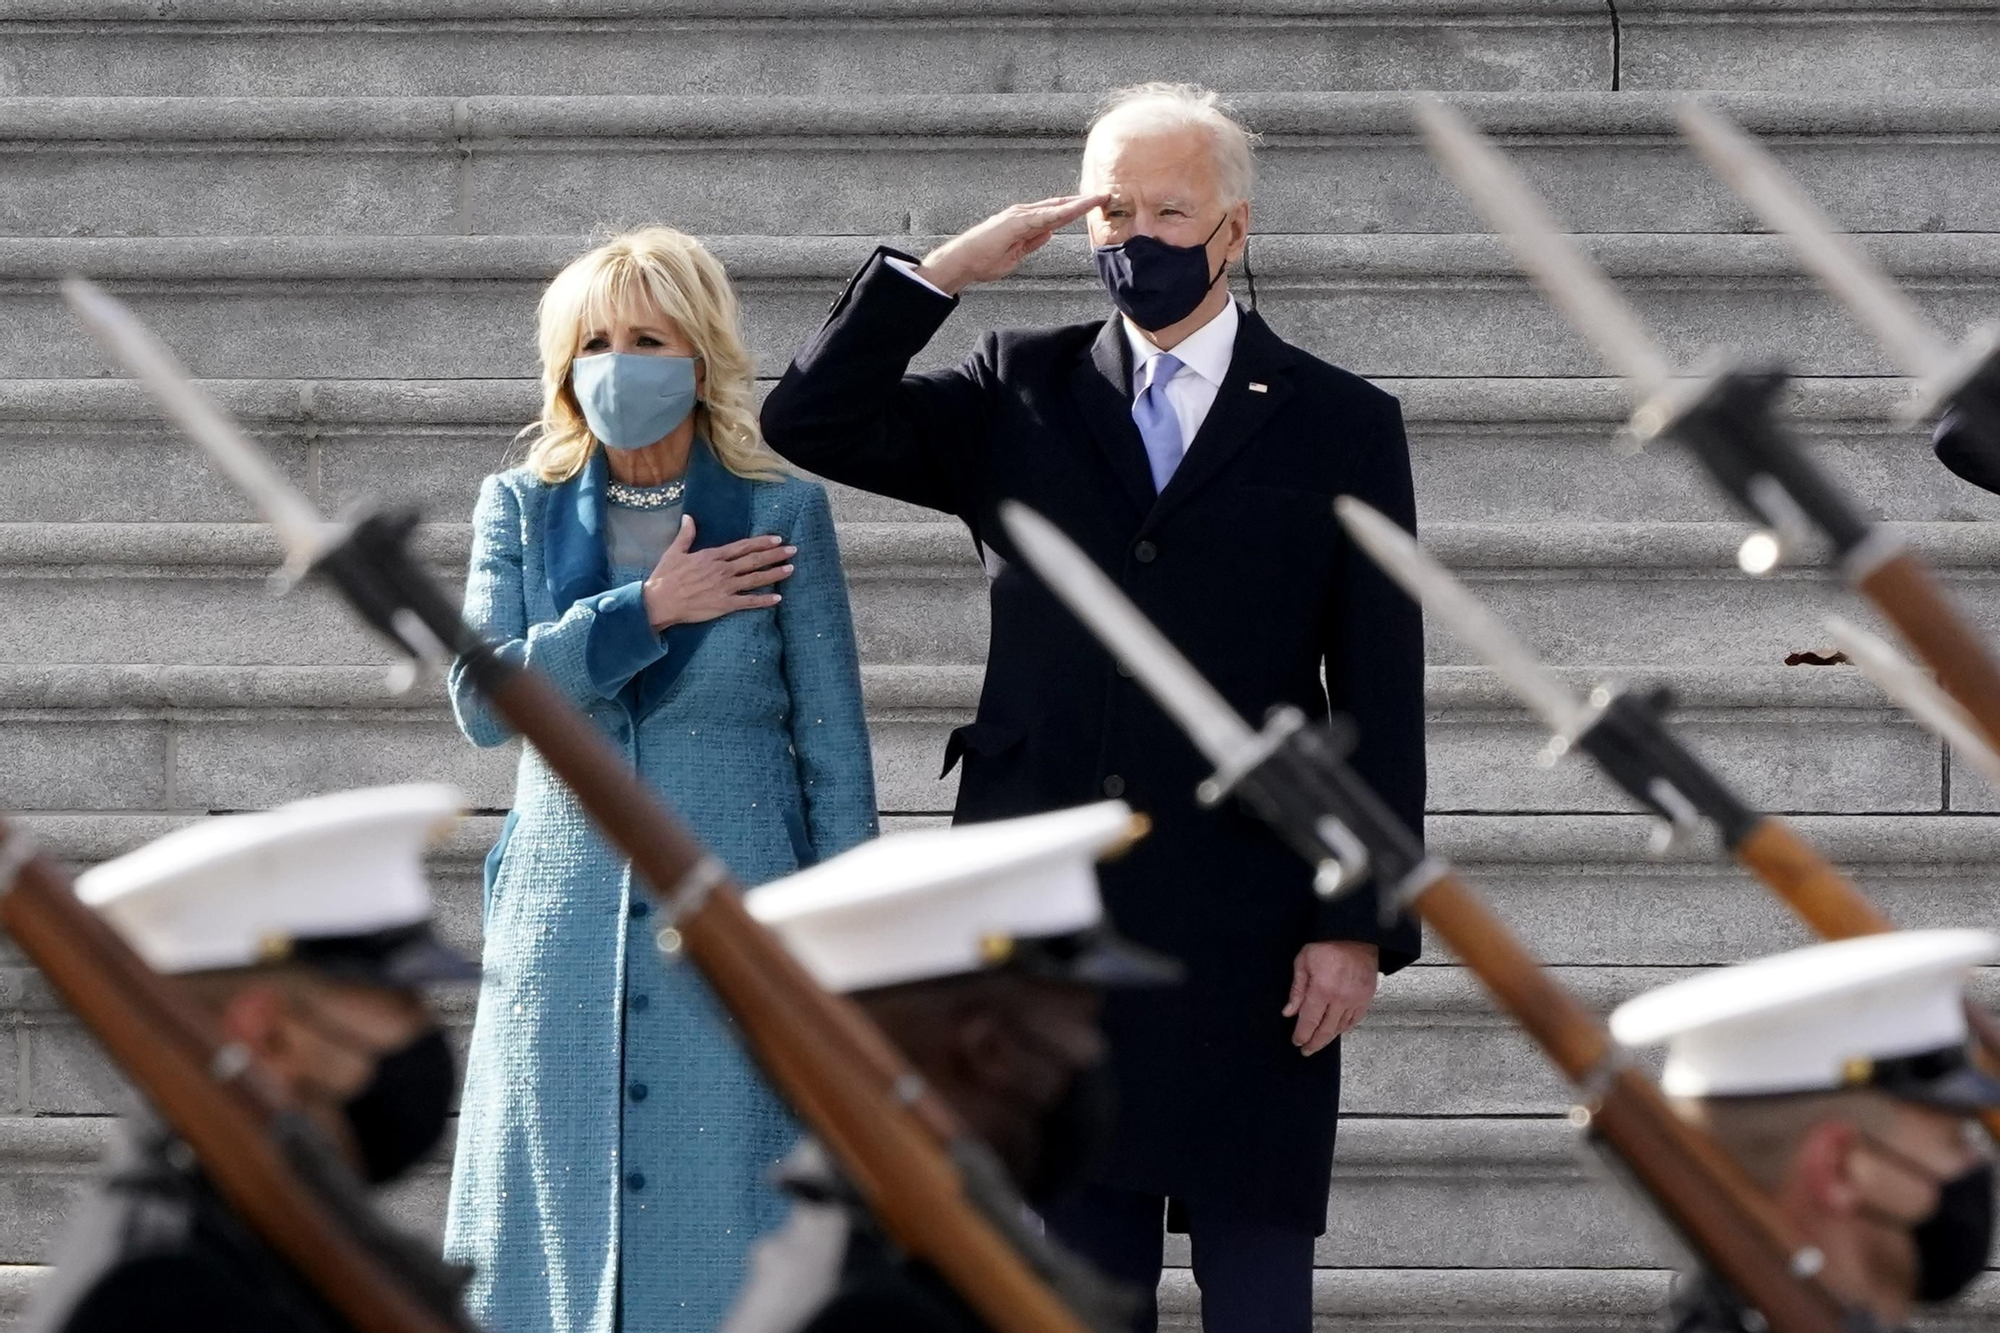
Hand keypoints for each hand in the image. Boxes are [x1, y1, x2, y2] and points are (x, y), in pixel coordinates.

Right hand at [641, 516, 794, 629]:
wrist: (660, 602)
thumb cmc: (666, 577)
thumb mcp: (674, 552)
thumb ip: (685, 535)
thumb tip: (688, 518)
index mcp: (712, 556)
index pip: (742, 547)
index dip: (761, 542)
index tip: (777, 539)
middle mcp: (723, 570)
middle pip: (754, 560)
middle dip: (775, 555)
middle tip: (793, 551)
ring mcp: (725, 588)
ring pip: (755, 579)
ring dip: (774, 574)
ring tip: (791, 569)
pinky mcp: (724, 605)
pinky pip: (748, 602)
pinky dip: (764, 601)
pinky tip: (777, 599)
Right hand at [916, 193, 1109, 295]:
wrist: (963, 261)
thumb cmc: (985, 260)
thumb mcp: (1016, 254)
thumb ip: (1033, 242)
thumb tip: (1049, 233)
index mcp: (1025, 222)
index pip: (1056, 213)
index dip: (1075, 209)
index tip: (1094, 206)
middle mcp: (1024, 213)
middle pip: (1060, 206)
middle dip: (1083, 201)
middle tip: (1105, 195)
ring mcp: (1020, 215)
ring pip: (1056, 207)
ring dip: (1079, 203)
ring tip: (1100, 198)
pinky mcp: (1017, 221)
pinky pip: (1046, 215)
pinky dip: (1064, 211)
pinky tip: (1079, 207)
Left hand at [1283, 941, 1379, 1056]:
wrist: (1355, 934)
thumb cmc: (1326, 944)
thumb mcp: (1303, 962)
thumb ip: (1297, 990)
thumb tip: (1289, 1012)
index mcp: (1322, 990)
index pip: (1309, 1021)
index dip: (1302, 1034)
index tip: (1297, 1041)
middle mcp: (1340, 999)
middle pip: (1325, 1030)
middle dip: (1314, 1043)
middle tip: (1306, 1050)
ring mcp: (1356, 1000)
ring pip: (1340, 1028)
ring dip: (1328, 1037)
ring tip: (1319, 1042)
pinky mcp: (1367, 998)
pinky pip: (1355, 1020)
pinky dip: (1344, 1028)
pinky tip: (1336, 1030)